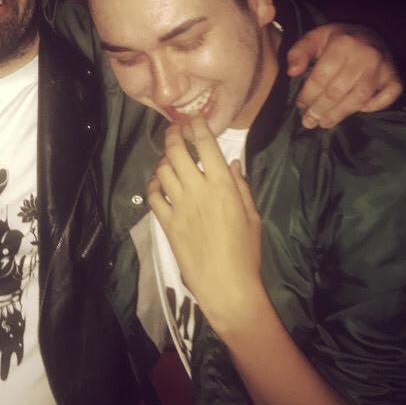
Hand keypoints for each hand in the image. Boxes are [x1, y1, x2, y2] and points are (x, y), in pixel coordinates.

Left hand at [147, 116, 263, 331]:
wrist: (226, 285)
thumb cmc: (246, 252)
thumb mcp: (252, 215)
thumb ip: (241, 185)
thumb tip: (232, 162)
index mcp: (224, 186)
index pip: (206, 146)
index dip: (198, 127)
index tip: (195, 119)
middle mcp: (198, 191)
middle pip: (177, 152)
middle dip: (174, 135)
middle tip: (175, 130)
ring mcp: (179, 206)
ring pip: (163, 170)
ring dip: (165, 159)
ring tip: (170, 158)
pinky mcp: (166, 223)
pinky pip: (153, 195)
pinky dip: (153, 184)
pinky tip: (159, 183)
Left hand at [287, 23, 402, 128]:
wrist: (369, 33)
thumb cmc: (337, 39)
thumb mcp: (315, 38)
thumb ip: (299, 52)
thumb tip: (292, 72)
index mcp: (343, 43)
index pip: (323, 76)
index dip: (309, 94)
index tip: (300, 106)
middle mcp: (366, 56)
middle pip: (339, 90)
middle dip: (320, 109)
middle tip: (308, 122)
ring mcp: (383, 67)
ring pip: (359, 97)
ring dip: (340, 114)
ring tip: (324, 123)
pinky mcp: (394, 76)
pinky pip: (388, 96)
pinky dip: (375, 106)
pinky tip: (360, 111)